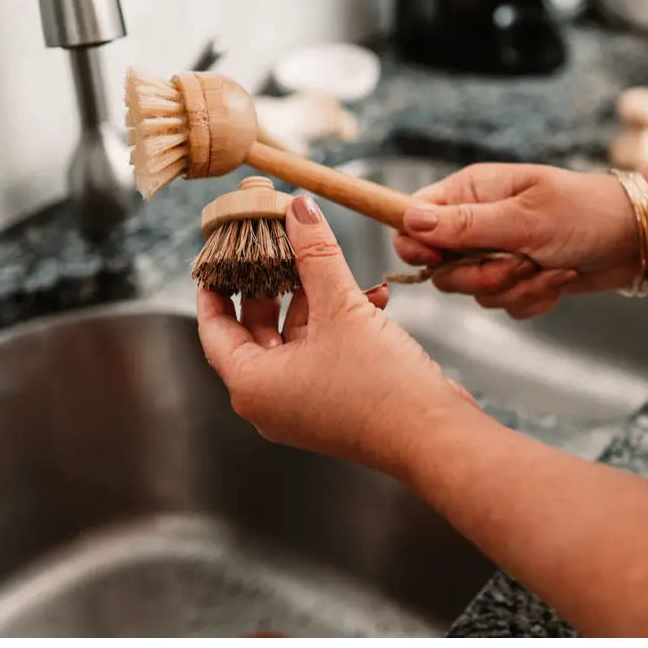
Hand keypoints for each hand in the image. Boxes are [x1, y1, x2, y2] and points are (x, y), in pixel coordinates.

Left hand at [197, 195, 477, 476]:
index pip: (214, 328)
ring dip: (315, 300)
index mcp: (253, 384)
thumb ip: (316, 254)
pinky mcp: (331, 404)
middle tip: (273, 248)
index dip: (212, 289)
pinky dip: (338, 324)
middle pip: (255, 330)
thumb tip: (299, 210)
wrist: (435, 436)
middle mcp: (269, 400)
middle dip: (270, 286)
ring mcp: (301, 405)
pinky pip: (320, 352)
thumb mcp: (342, 307)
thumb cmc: (380, 385)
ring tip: (334, 266)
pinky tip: (372, 296)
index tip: (215, 260)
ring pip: (293, 338)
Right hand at [393, 163, 639, 318]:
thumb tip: (410, 222)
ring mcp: (492, 253)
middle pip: (439, 267)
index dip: (416, 245)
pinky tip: (556, 278)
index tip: (437, 259)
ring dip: (514, 287)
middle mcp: (474, 223)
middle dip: (480, 275)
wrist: (635, 236)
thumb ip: (464, 225)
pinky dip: (531, 298)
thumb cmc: (584, 212)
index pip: (413, 220)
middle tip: (517, 264)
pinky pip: (502, 304)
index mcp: (469, 194)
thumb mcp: (523, 218)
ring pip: (473, 291)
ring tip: (547, 266)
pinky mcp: (513, 278)